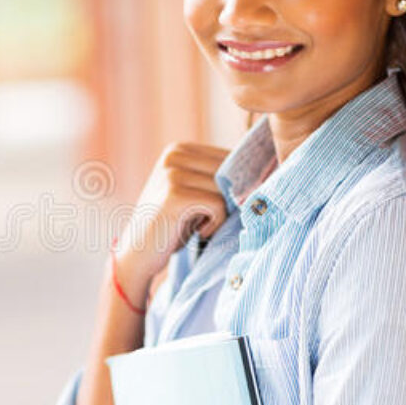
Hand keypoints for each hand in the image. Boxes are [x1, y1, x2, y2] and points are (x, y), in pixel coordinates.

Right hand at [114, 142, 228, 288]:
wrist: (137, 255)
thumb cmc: (173, 226)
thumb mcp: (194, 193)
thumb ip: (219, 178)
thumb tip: (268, 170)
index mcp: (180, 148)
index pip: (230, 156)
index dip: (239, 183)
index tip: (225, 206)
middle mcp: (174, 155)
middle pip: (231, 172)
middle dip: (230, 200)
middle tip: (210, 220)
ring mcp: (172, 172)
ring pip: (226, 190)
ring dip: (221, 215)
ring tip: (200, 226)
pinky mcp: (174, 194)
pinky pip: (218, 206)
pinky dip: (214, 225)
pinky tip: (197, 232)